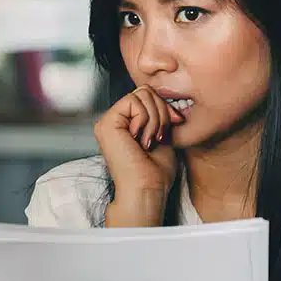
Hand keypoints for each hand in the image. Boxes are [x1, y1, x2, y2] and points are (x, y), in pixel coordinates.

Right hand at [92, 86, 181, 226]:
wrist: (147, 189)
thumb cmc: (156, 172)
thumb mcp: (162, 134)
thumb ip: (159, 114)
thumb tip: (166, 97)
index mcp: (125, 124)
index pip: (148, 96)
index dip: (165, 107)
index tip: (174, 125)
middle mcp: (114, 121)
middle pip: (145, 91)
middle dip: (161, 112)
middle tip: (159, 137)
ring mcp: (108, 121)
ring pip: (142, 94)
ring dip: (155, 118)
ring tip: (150, 140)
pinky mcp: (106, 123)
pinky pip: (134, 101)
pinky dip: (145, 119)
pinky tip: (140, 139)